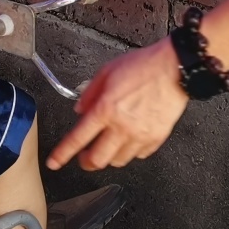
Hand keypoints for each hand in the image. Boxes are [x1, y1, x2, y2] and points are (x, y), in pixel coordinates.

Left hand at [47, 39, 188, 171]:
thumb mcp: (107, 71)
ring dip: (109, 156)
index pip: (77, 139)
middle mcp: (121, 127)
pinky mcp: (156, 140)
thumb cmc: (144, 66)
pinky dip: (130, 151)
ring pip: (117, 162)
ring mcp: (140, 136)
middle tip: (84, 156)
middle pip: (97, 160)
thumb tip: (80, 109)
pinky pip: (138, 156)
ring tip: (108, 144)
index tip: (54, 162)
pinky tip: (129, 139)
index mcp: (106, 109)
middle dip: (86, 161)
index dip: (62, 154)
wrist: (174, 69)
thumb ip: (89, 92)